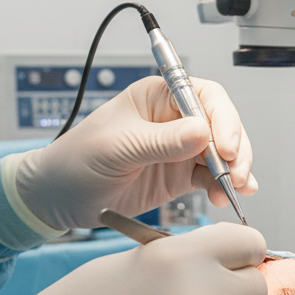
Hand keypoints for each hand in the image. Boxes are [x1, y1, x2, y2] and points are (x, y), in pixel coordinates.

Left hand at [14, 76, 256, 229]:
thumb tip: (202, 131)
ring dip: (234, 169)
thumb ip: (160, 141)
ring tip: (237, 189)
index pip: (203, 96)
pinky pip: (210, 177)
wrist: (57, 198)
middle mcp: (172, 119)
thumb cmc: (74, 161)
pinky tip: (229, 196)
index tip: (224, 147)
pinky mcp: (178, 175)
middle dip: (234, 148)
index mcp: (156, 96)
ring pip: (222, 152)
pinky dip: (224, 186)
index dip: (222, 119)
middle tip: (235, 175)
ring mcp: (178, 148)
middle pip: (221, 124)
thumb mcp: (116, 148)